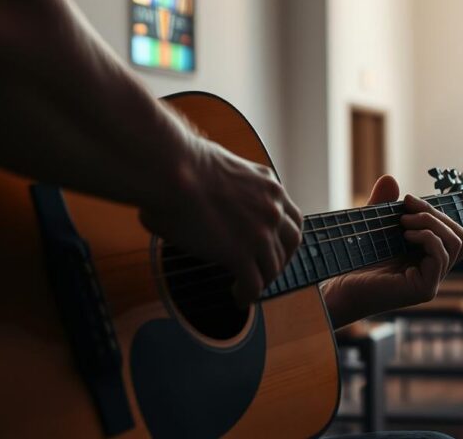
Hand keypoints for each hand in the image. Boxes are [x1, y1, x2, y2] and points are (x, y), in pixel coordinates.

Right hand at [139, 138, 302, 305]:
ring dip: (262, 280)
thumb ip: (227, 186)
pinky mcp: (241, 253)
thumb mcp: (221, 167)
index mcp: (268, 184)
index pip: (291, 216)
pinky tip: (237, 298)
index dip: (283, 236)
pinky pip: (253, 284)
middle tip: (265, 270)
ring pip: (272, 267)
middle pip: (290, 244)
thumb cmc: (179, 163)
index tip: (273, 246)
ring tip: (246, 287)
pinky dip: (248, 295)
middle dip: (280, 260)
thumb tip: (204, 195)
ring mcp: (260, 232)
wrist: (172, 170)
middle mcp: (272, 207)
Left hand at [321, 175, 462, 328]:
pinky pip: (441, 256)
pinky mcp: (424, 289)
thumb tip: (390, 179)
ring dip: (432, 224)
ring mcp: (431, 282)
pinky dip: (428, 237)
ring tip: (404, 221)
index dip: (438, 213)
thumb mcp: (373, 227)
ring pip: (455, 244)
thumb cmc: (354, 262)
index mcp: (428, 259)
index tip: (409, 200)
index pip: (454, 233)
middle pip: (461, 237)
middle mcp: (434, 272)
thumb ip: (383, 205)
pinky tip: (406, 235)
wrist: (338, 289)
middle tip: (407, 206)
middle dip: (437, 214)